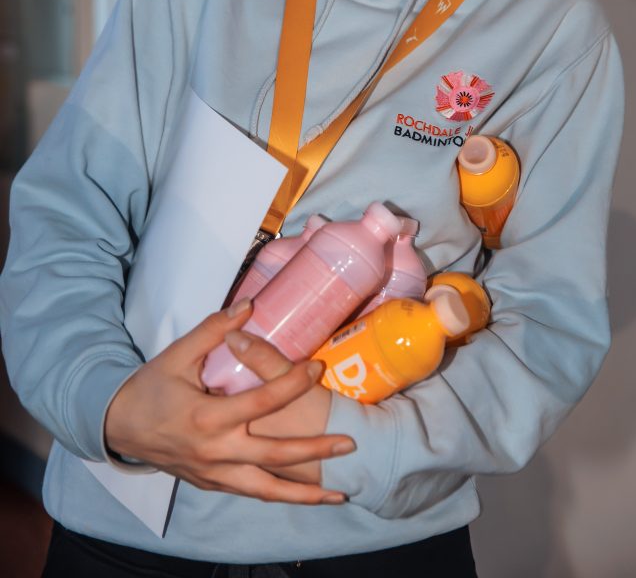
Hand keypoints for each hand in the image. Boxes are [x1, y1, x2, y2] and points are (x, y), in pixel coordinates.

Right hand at [104, 302, 354, 503]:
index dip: (293, 383)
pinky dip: (280, 496)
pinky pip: (252, 493)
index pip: (263, 402)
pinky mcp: (212, 482)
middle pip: (275, 456)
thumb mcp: (178, 354)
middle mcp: (215, 451)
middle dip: (315, 452)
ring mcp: (214, 473)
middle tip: (350, 443)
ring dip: (304, 493)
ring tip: (338, 493)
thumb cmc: (148, 388)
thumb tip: (248, 306)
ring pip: (267, 489)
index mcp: (209, 417)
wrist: (116, 427)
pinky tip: (304, 496)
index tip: (317, 368)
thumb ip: (215, 330)